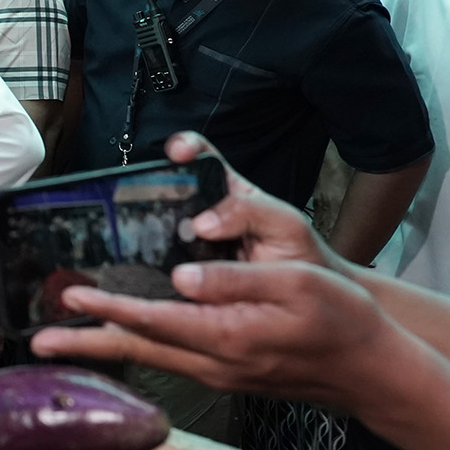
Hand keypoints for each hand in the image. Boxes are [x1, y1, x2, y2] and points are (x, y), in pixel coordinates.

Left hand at [31, 261, 396, 413]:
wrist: (372, 369)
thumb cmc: (341, 319)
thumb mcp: (295, 284)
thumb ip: (234, 283)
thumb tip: (181, 280)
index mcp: (228, 337)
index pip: (155, 321)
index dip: (110, 308)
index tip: (72, 297)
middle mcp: (216, 362)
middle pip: (138, 349)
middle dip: (87, 343)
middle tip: (39, 342)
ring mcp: (219, 372)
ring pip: (149, 356)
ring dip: (106, 346)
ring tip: (62, 341)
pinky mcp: (226, 371)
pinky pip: (168, 358)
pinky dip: (137, 346)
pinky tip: (122, 336)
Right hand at [161, 131, 342, 274]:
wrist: (301, 301)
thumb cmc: (298, 255)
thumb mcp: (285, 224)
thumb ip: (251, 212)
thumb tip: (203, 222)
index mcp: (227, 190)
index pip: (200, 157)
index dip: (185, 148)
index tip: (179, 153)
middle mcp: (204, 213)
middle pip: (169, 191)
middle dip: (155, 190)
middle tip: (151, 198)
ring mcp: (191, 245)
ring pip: (159, 229)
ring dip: (150, 230)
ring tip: (148, 236)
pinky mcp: (185, 274)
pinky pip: (162, 266)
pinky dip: (151, 266)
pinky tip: (152, 267)